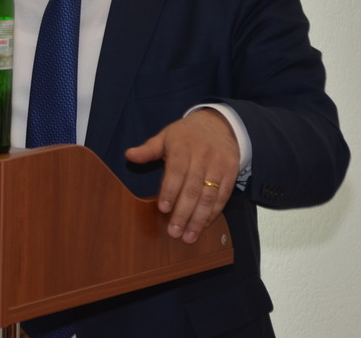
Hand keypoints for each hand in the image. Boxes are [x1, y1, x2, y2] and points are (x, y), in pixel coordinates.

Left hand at [124, 108, 239, 243]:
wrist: (219, 124)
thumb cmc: (186, 134)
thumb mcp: (166, 136)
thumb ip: (148, 149)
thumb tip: (129, 155)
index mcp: (183, 147)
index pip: (176, 171)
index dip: (170, 191)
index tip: (163, 209)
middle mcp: (203, 156)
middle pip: (193, 188)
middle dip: (183, 212)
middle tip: (174, 232)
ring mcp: (219, 165)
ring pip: (209, 196)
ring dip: (199, 219)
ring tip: (189, 236)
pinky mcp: (231, 173)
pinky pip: (223, 196)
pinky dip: (214, 213)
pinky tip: (203, 225)